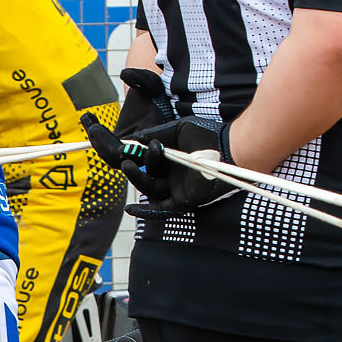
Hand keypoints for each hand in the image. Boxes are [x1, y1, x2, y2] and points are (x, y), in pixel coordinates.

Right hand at [86, 70, 235, 215]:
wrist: (233, 147)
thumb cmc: (209, 135)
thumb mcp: (177, 130)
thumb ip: (154, 135)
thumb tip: (131, 139)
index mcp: (166, 158)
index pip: (139, 158)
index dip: (124, 152)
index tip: (108, 144)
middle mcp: (168, 175)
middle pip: (141, 174)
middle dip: (129, 164)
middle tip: (121, 156)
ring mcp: (175, 189)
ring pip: (148, 188)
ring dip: (137, 178)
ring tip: (129, 164)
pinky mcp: (184, 202)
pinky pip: (161, 210)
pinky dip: (146, 211)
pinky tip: (131, 209)